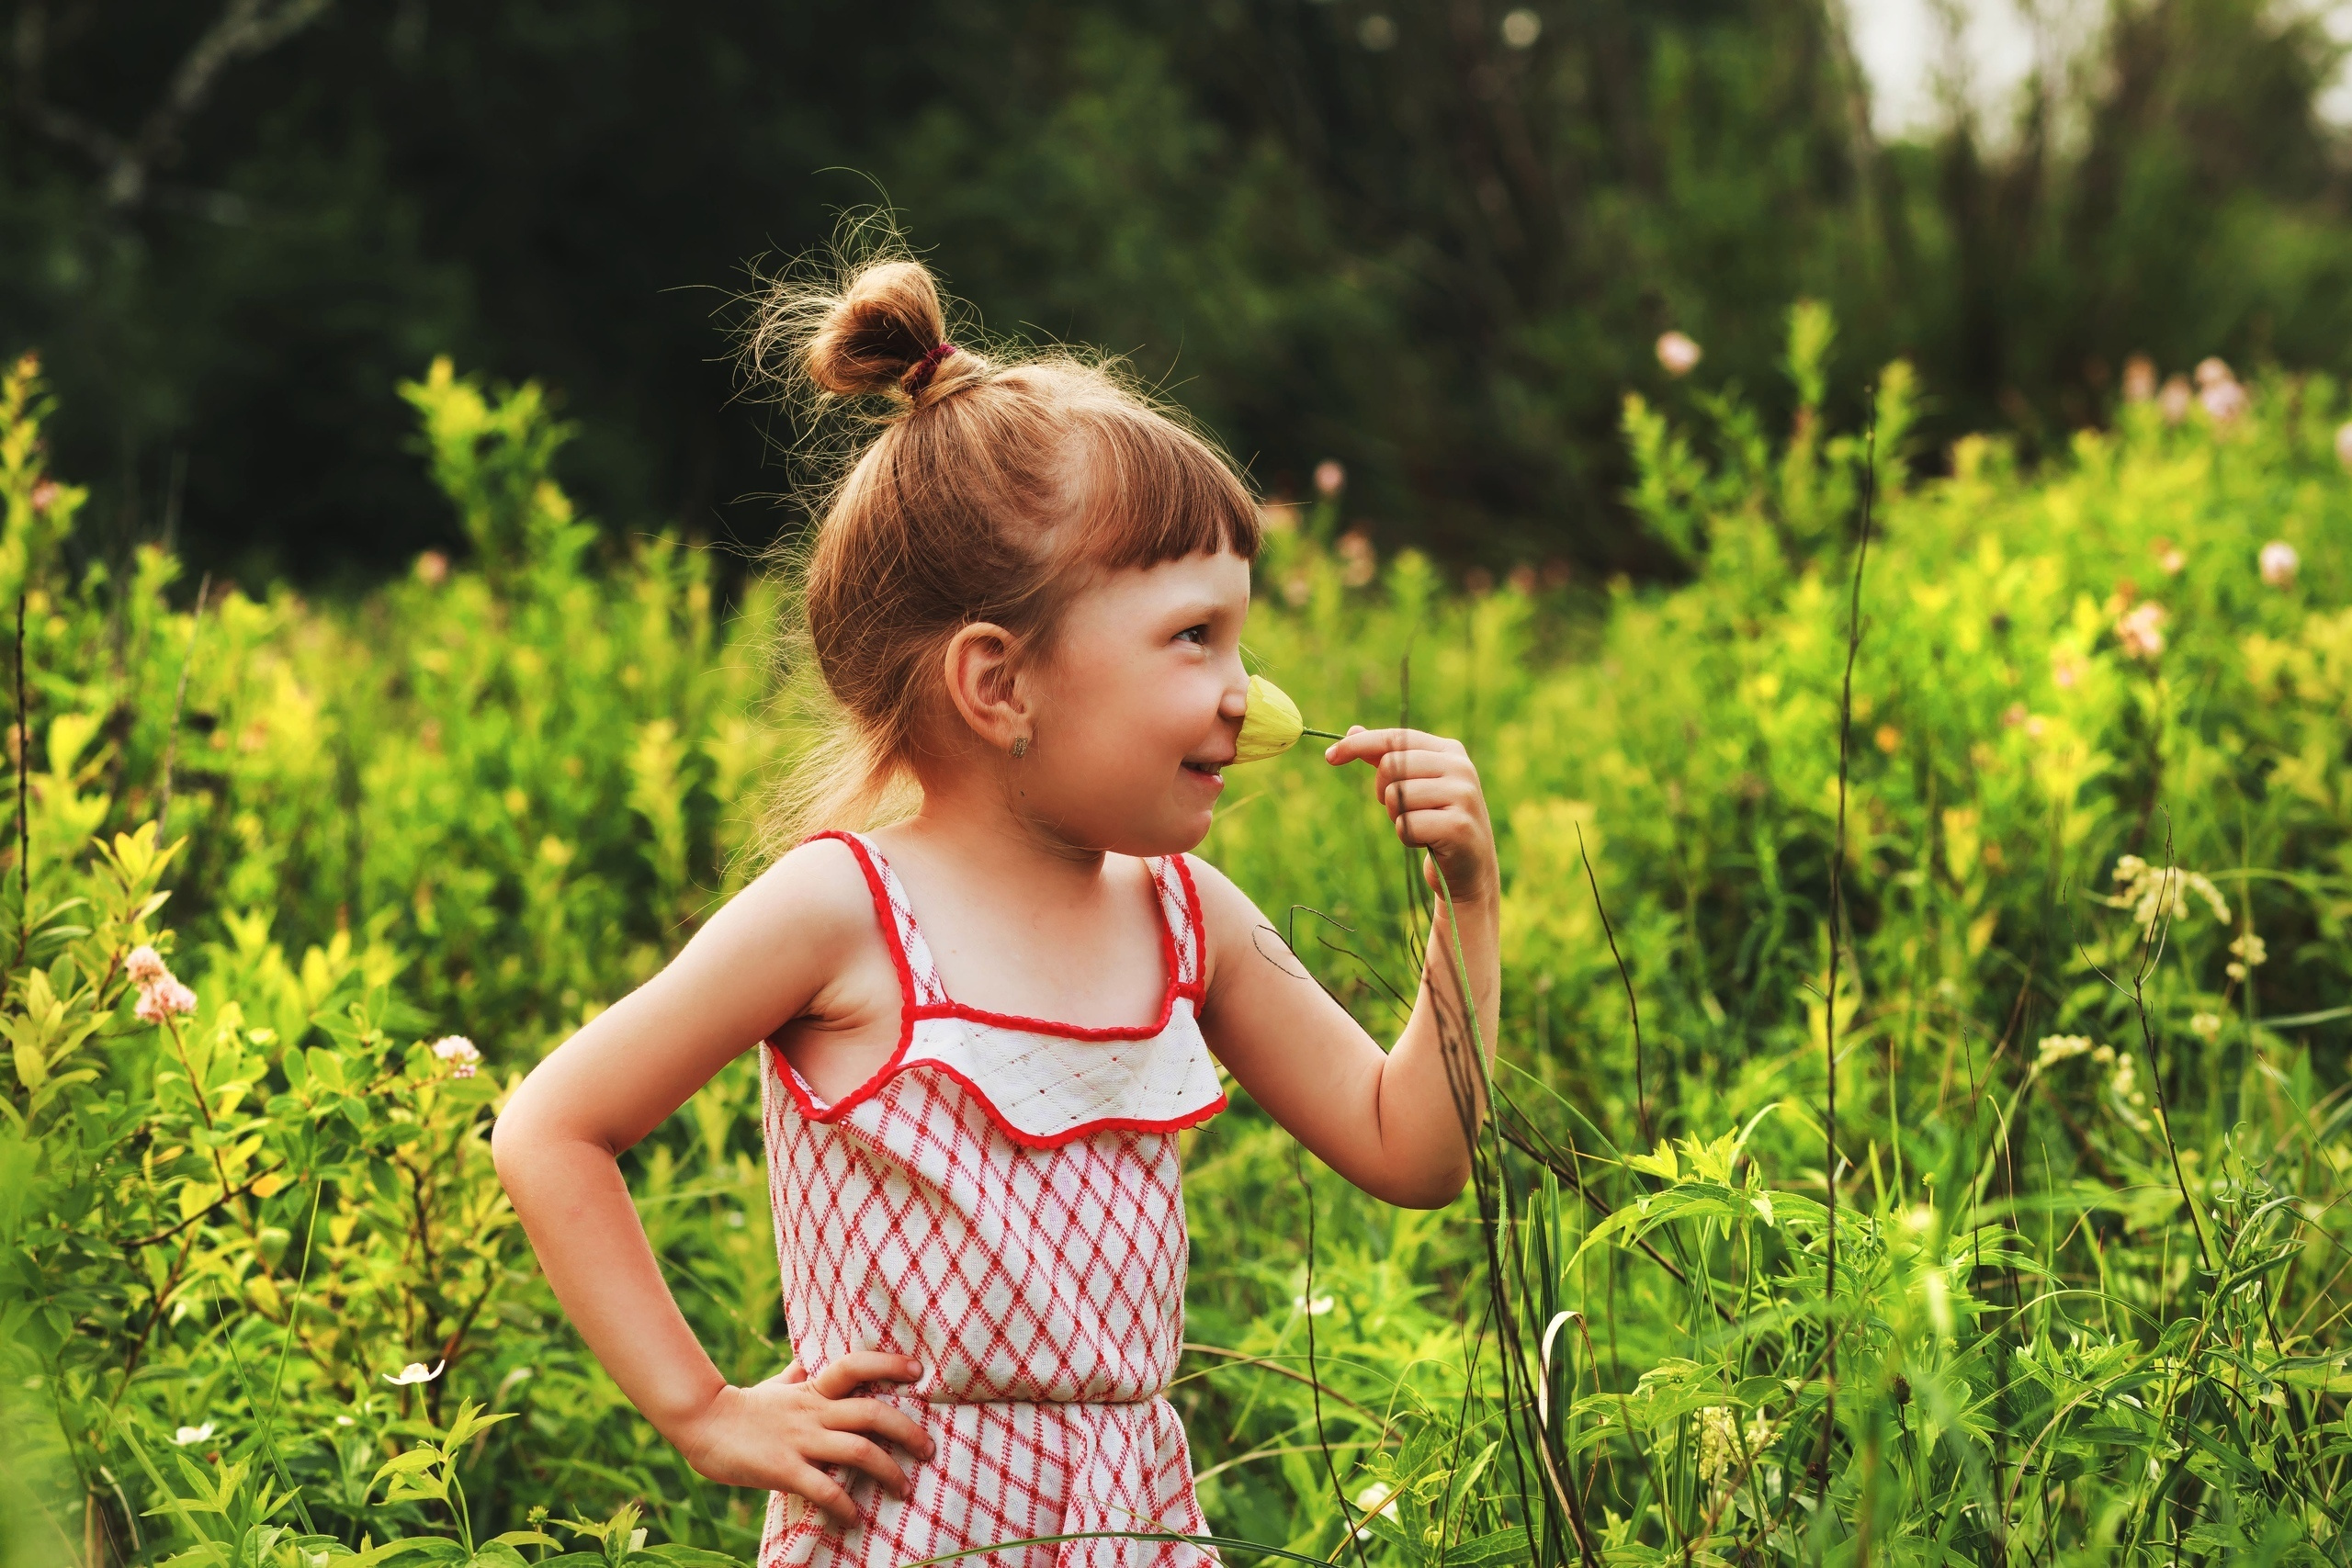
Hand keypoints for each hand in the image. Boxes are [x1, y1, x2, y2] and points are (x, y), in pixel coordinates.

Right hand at [671, 1352, 933, 1526]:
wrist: (701, 1424)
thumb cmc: (741, 1407)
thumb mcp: (774, 1386)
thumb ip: (795, 1375)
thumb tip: (806, 1359)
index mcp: (813, 1389)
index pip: (856, 1366)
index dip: (889, 1364)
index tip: (918, 1370)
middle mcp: (813, 1411)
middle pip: (873, 1413)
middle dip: (907, 1431)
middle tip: (928, 1450)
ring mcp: (800, 1440)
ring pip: (859, 1451)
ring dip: (889, 1472)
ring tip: (904, 1488)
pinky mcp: (784, 1469)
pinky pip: (825, 1489)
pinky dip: (845, 1506)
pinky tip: (854, 1519)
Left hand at [1324, 727, 1496, 904]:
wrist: (1471, 867)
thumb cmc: (1437, 821)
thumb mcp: (1416, 784)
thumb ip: (1387, 757)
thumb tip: (1352, 731)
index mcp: (1450, 751)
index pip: (1395, 738)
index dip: (1358, 745)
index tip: (1330, 757)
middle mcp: (1460, 768)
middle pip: (1390, 766)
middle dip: (1384, 792)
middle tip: (1404, 810)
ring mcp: (1462, 796)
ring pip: (1395, 796)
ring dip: (1398, 818)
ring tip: (1421, 826)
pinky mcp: (1457, 827)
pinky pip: (1406, 825)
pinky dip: (1407, 837)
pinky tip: (1428, 842)